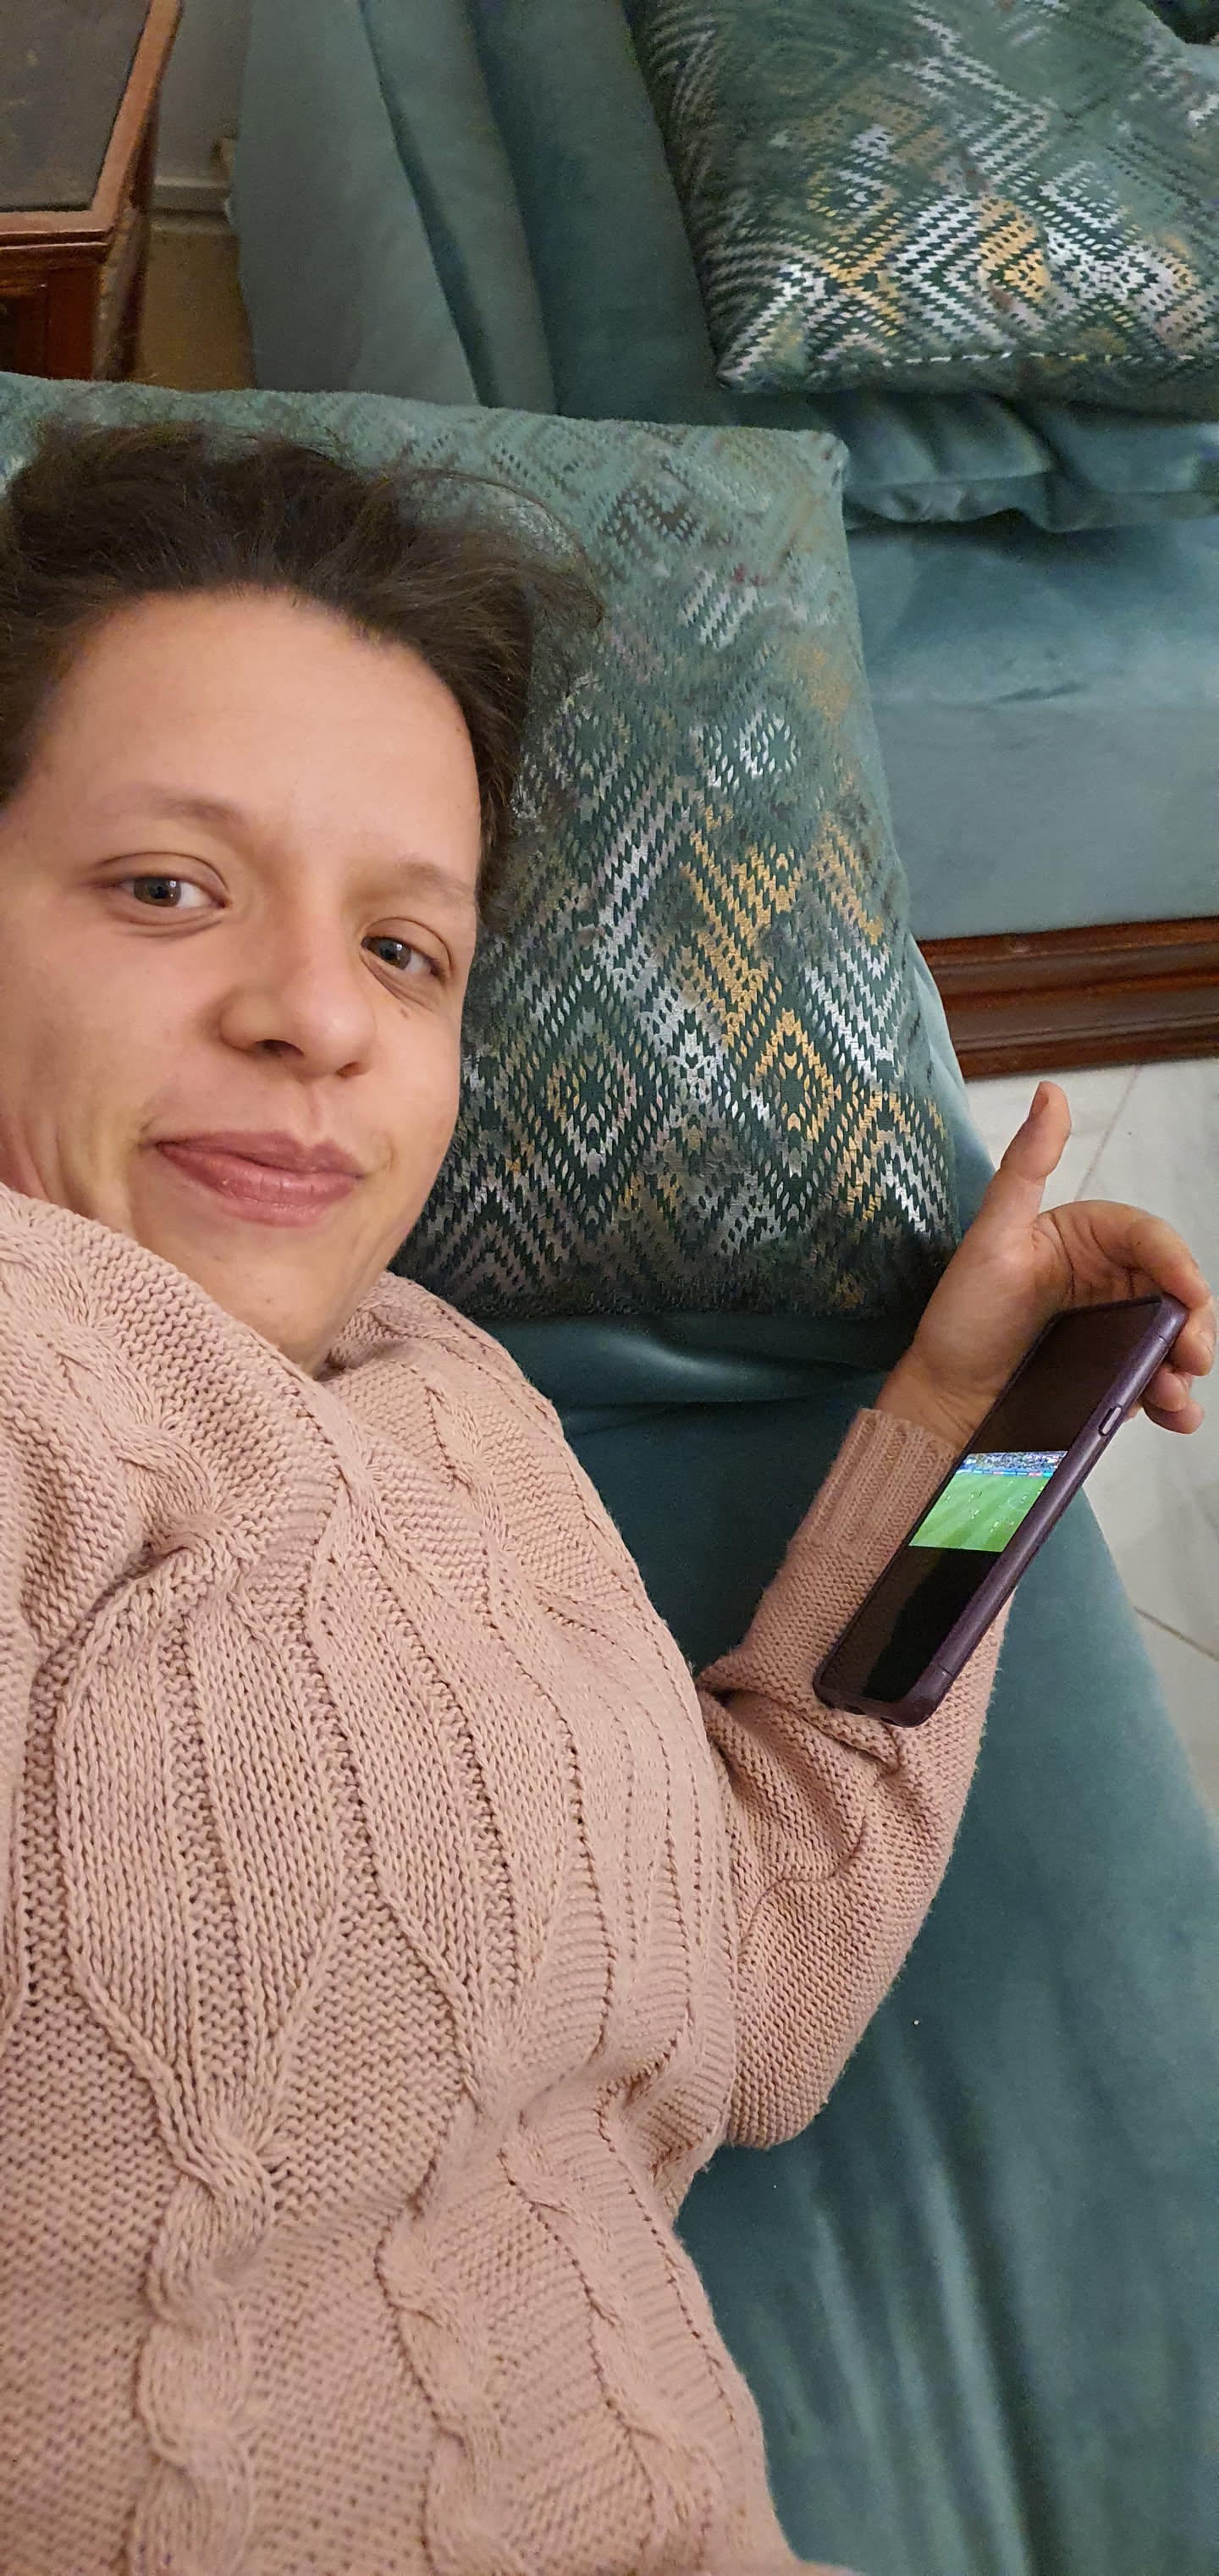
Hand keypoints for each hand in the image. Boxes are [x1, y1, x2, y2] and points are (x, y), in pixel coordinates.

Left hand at [875, 1080, 1215, 1452]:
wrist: (944, 1397)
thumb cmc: (962, 1316)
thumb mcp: (991, 1235)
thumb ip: (1026, 1166)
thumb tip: (1051, 1092)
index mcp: (1087, 1238)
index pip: (1148, 1239)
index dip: (1175, 1263)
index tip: (1188, 1294)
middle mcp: (1108, 1278)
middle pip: (1174, 1289)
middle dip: (1192, 1321)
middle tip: (1192, 1356)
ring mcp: (1115, 1325)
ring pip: (1173, 1336)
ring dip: (1186, 1364)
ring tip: (1176, 1397)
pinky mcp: (1115, 1370)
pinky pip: (1158, 1376)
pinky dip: (1174, 1396)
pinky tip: (1175, 1414)